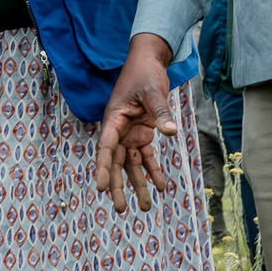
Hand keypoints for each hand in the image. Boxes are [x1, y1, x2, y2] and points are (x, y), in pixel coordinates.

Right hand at [92, 34, 178, 213]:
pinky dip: (152, 170)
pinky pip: (146, 157)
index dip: (102, 168)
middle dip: (118, 185)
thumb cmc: (145, 73)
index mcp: (114, 119)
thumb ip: (161, 113)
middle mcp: (119, 130)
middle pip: (115, 162)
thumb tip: (171, 133)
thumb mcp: (153, 91)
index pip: (105, 147)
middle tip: (122, 208)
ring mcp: (130, 133)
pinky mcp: (142, 133)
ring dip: (137, 183)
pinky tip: (160, 186)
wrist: (149, 61)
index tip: (100, 187)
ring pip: (130, 164)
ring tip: (144, 207)